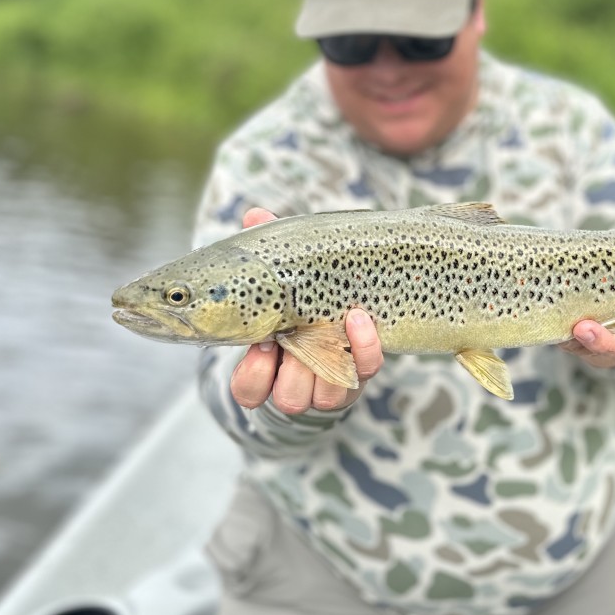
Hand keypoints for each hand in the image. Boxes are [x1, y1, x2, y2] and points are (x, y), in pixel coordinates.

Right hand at [230, 208, 383, 413]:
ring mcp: (333, 381)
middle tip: (296, 335)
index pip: (248, 392)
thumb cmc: (302, 298)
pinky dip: (363, 345)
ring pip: (326, 396)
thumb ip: (268, 253)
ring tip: (329, 325)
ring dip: (329, 361)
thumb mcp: (282, 279)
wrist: (348, 311)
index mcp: (268, 366)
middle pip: (289, 399)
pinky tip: (358, 318)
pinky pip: (366, 369)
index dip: (254, 375)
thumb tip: (255, 216)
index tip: (264, 344)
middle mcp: (298, 382)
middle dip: (294, 370)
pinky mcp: (364, 371)